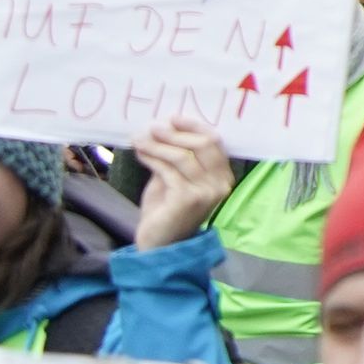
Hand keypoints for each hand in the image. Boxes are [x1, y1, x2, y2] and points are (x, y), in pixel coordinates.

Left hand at [126, 117, 237, 248]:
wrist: (160, 245)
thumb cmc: (167, 210)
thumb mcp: (174, 178)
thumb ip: (175, 157)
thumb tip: (164, 127)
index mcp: (223, 176)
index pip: (214, 141)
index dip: (193, 126)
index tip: (172, 118)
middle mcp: (221, 184)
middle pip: (202, 145)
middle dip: (174, 133)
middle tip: (152, 127)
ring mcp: (206, 192)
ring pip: (182, 156)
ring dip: (158, 144)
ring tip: (140, 138)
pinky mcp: (188, 199)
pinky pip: (168, 170)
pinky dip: (152, 158)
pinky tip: (141, 153)